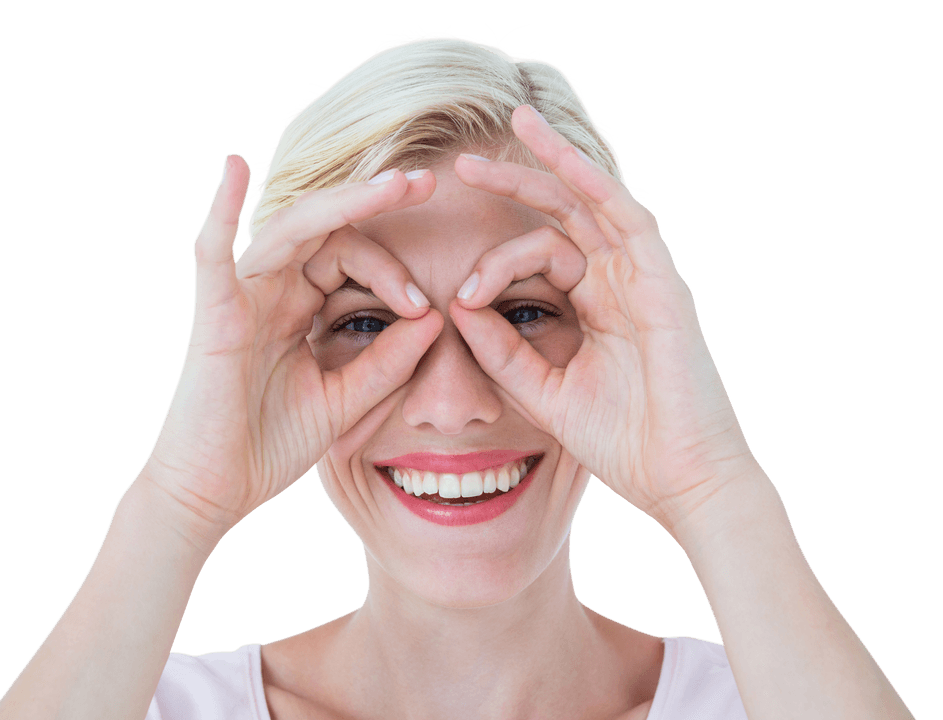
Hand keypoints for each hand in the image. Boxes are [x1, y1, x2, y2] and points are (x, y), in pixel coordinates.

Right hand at [142, 157, 442, 547]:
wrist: (218, 491)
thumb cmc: (271, 444)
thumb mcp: (344, 399)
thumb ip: (386, 361)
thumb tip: (434, 318)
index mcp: (299, 308)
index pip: (350, 261)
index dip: (393, 274)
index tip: (427, 306)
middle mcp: (270, 292)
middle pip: (327, 230)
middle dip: (375, 203)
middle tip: (426, 182)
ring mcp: (241, 298)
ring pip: (292, 231)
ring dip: (342, 202)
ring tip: (392, 184)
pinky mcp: (214, 316)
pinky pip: (210, 255)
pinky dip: (218, 211)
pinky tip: (232, 168)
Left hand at [450, 106, 758, 532]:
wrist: (680, 481)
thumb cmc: (623, 443)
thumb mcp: (546, 392)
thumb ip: (505, 352)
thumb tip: (458, 306)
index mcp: (597, 306)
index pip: (543, 253)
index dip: (494, 263)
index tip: (460, 295)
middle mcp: (621, 284)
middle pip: (565, 214)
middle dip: (517, 182)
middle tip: (464, 163)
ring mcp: (645, 281)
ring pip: (598, 203)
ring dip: (559, 162)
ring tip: (520, 123)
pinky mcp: (665, 288)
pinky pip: (632, 223)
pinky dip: (600, 189)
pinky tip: (568, 161)